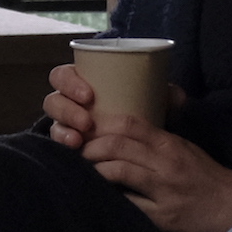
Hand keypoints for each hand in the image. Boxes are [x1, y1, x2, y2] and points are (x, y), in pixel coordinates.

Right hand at [43, 64, 186, 150]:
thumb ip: (167, 95)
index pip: (62, 76)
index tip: (89, 95)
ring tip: (78, 142)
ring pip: (54, 125)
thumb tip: (178, 97)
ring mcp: (66, 126)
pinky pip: (57, 148)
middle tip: (87, 122)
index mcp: (82, 83)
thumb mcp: (154, 102)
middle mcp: (69, 104)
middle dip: (66, 110)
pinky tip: (74, 155)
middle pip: (54, 101)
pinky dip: (62, 150)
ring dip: (62, 132)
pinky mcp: (69, 146)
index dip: (69, 82)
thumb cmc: (141, 114)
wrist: (142, 148)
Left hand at [80, 116, 231, 231]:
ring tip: (80, 173)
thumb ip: (158, 137)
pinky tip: (97, 198)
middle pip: (117, 145)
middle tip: (74, 153)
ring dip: (93, 170)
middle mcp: (166, 163)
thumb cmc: (208, 179)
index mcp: (170, 144)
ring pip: (118, 171)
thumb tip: (123, 128)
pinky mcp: (164, 217)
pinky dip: (109, 198)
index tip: (84, 129)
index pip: (129, 123)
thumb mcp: (186, 148)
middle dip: (88, 147)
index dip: (100, 123)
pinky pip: (128, 204)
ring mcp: (164, 190)